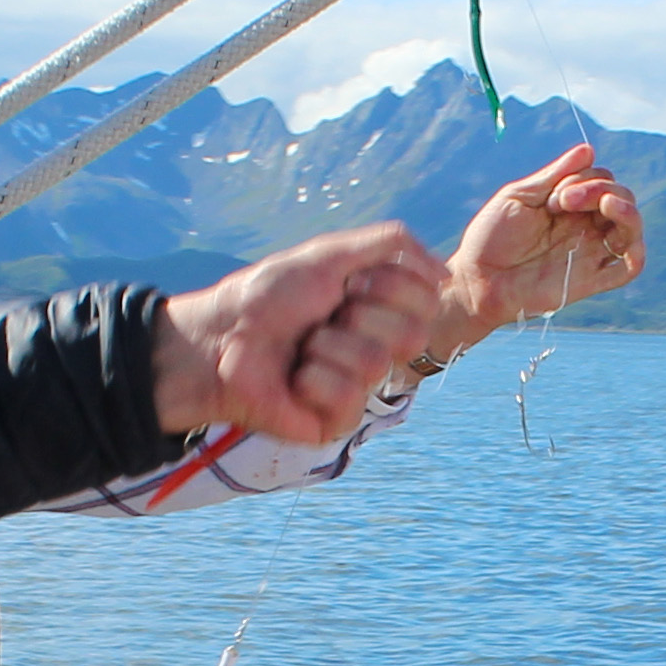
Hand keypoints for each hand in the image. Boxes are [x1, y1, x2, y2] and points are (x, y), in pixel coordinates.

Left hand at [158, 224, 447, 441]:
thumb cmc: (269, 297)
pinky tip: (294, 380)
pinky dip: (313, 379)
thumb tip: (444, 274)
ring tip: (302, 349)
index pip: (426, 299)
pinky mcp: (338, 420)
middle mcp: (379, 348)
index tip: (346, 285)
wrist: (222, 338)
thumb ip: (390, 244)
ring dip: (327, 345)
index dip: (385, 285)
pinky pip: (348, 396)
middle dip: (358, 314)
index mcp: (383, 310)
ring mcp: (362, 388)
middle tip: (323, 316)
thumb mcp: (329, 253)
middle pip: (413, 333)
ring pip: (377, 363)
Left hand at [438, 143, 647, 347]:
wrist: (476, 281)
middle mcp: (584, 226)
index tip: (551, 197)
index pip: (600, 180)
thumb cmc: (491, 237)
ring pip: (631, 230)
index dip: (586, 179)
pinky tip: (625, 238)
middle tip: (563, 200)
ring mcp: (590, 252)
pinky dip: (637, 253)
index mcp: (568, 204)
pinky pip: (629, 268)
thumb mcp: (519, 197)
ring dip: (628, 212)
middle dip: (600, 189)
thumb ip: (553, 175)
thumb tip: (589, 149)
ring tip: (607, 204)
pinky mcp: (591, 280)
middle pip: (621, 198)